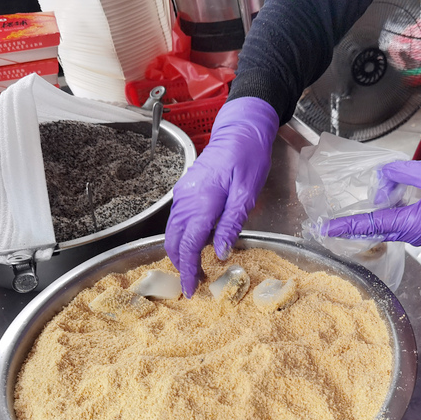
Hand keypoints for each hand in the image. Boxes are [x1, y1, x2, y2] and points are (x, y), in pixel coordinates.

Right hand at [164, 97, 278, 296]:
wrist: (240, 130)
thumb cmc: (248, 158)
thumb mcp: (246, 194)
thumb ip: (231, 224)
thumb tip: (219, 253)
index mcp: (202, 202)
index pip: (188, 245)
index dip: (188, 270)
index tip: (191, 290)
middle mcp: (186, 200)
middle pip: (173, 242)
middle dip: (181, 265)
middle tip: (196, 283)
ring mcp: (183, 195)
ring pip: (172, 232)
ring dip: (181, 253)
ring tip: (197, 268)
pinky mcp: (185, 191)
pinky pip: (177, 221)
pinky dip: (182, 238)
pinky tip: (198, 245)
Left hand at [325, 160, 420, 245]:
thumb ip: (403, 172)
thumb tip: (382, 175)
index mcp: (412, 223)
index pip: (371, 224)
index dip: (347, 225)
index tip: (326, 229)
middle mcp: (410, 233)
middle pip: (374, 227)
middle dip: (352, 223)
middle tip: (327, 223)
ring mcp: (416, 232)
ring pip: (384, 224)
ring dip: (370, 214)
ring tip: (359, 206)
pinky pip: (395, 221)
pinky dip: (384, 212)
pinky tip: (382, 201)